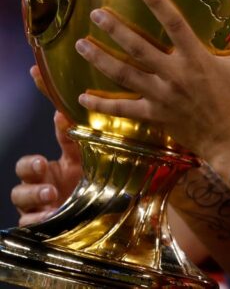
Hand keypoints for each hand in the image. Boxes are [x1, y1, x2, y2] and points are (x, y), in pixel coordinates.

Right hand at [11, 109, 81, 225]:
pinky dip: (39, 221)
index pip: (27, 165)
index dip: (30, 163)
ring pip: (23, 206)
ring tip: (52, 197)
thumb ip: (70, 138)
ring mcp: (38, 209)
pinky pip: (31, 225)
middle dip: (31, 183)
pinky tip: (51, 217)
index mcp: (45, 172)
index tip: (42, 162)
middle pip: (19, 187)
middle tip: (47, 180)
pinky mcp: (43, 226)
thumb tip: (62, 112)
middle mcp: (37, 190)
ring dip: (35, 200)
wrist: (101, 206)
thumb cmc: (85, 178)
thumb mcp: (80, 158)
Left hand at [76, 0, 229, 161]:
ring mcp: (162, 95)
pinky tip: (82, 96)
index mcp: (198, 59)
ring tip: (81, 44)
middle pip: (139, 48)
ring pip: (125, 74)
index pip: (175, 24)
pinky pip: (124, 109)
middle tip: (95, 14)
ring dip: (101, 58)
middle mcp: (175, 74)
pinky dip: (103, 104)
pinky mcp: (155, 115)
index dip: (158, 3)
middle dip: (115, 29)